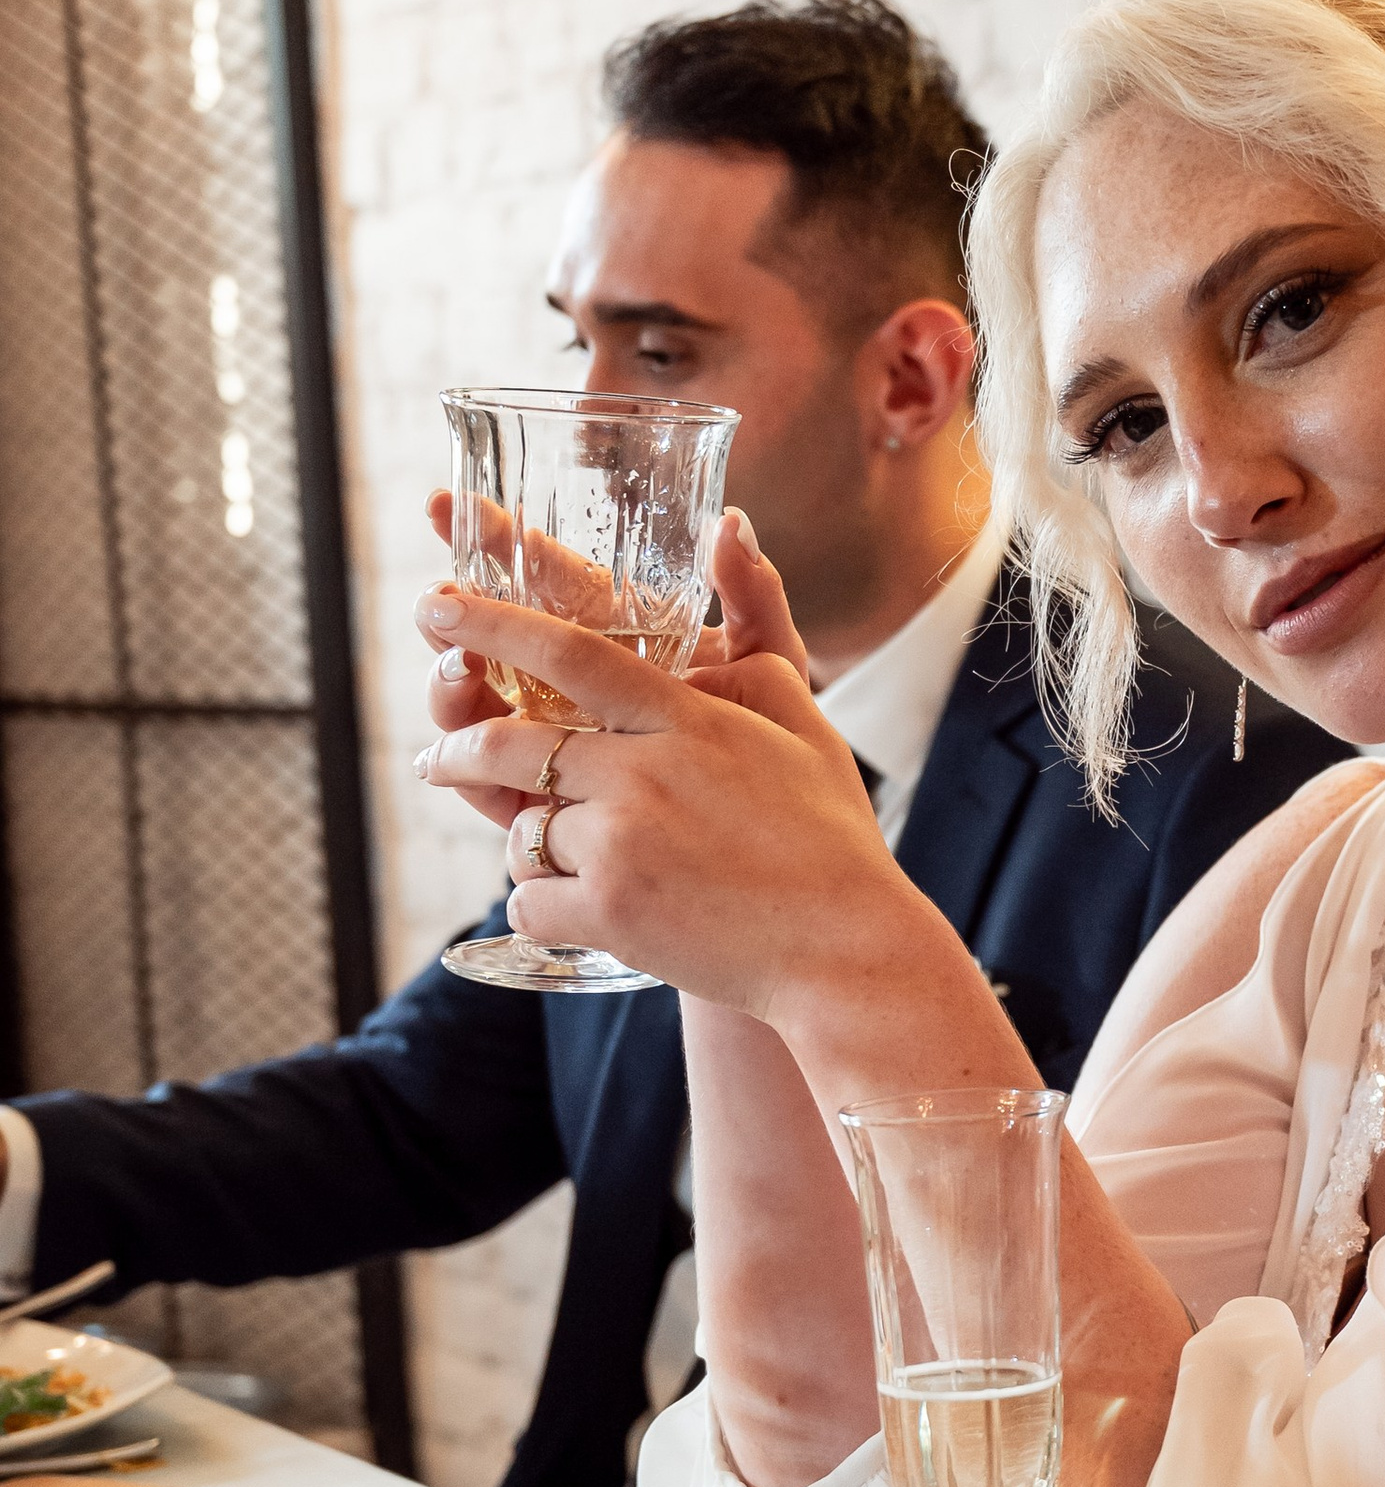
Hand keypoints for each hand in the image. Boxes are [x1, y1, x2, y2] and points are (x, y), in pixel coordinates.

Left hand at [412, 543, 894, 1019]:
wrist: (846, 953)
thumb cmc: (832, 841)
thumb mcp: (809, 726)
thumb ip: (761, 641)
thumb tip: (730, 533)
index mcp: (687, 719)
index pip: (569, 652)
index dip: (491, 623)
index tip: (437, 605)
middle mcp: (644, 772)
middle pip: (513, 743)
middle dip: (459, 748)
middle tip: (437, 759)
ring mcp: (623, 843)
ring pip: (522, 832)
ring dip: (534, 846)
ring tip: (571, 866)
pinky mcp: (611, 913)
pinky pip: (529, 903)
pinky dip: (546, 910)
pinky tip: (588, 914)